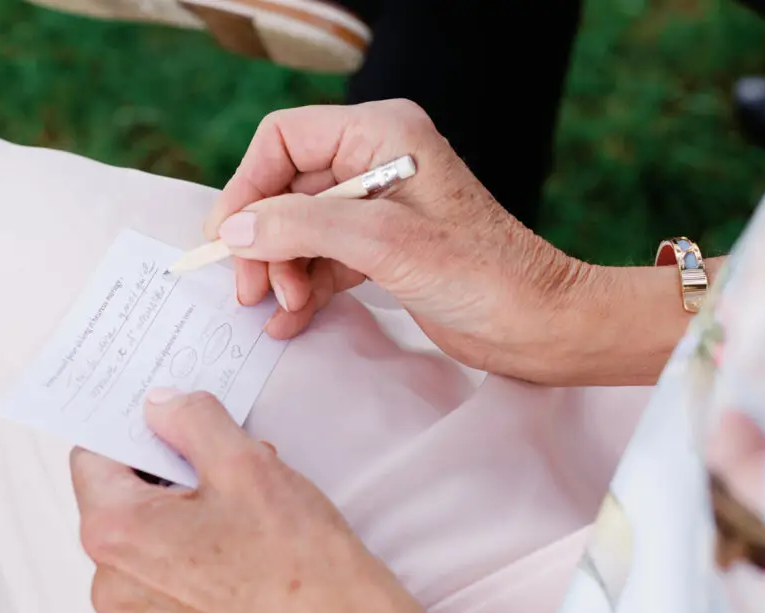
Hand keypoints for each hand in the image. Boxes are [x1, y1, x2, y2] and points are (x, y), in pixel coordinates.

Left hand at [71, 389, 461, 612]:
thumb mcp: (244, 463)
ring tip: (246, 506)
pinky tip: (244, 544)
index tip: (173, 420)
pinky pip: (164, 572)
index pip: (93, 455)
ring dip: (186, 508)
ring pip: (146, 534)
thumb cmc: (298, 560)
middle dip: (170, 469)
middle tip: (227, 462)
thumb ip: (190, 419)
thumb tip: (160, 405)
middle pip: (120, 496)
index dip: (136, 429)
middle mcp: (111, 583)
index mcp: (115, 534)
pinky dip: (193, 548)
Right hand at [205, 99, 590, 380]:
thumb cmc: (481, 274)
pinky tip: (290, 322)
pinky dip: (302, 289)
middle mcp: (375, 162)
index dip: (247, 187)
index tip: (226, 240)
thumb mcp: (383, 242)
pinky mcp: (382, 252)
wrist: (538, 325)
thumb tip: (236, 230)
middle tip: (251, 291)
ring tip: (280, 311)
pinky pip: (321, 261)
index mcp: (380, 134)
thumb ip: (302, 226)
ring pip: (298, 230)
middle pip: (285, 190)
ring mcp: (377, 210)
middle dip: (263, 241)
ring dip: (280, 271)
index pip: (284, 140)